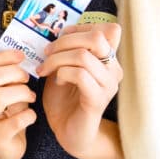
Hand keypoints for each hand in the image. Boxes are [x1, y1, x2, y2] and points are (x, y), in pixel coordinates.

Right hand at [0, 50, 37, 158]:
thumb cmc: (8, 112)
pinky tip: (31, 115)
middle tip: (27, 78)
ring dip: (21, 92)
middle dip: (12, 73)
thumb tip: (20, 58)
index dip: (1, 57)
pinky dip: (28, 115)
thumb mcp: (6, 90)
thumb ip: (9, 75)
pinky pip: (15, 121)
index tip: (20, 56)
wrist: (6, 145)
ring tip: (31, 96)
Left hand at [37, 22, 122, 158]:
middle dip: (65, 41)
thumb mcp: (63, 65)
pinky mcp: (98, 100)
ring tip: (46, 70)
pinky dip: (62, 74)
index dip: (79, 28)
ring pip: (84, 56)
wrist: (66, 130)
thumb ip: (70, 48)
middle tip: (47, 53)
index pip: (106, 29)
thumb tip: (65, 29)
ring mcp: (108, 85)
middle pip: (97, 37)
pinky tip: (57, 82)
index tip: (59, 39)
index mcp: (108, 59)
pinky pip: (80, 75)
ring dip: (57, 59)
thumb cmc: (64, 97)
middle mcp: (113, 70)